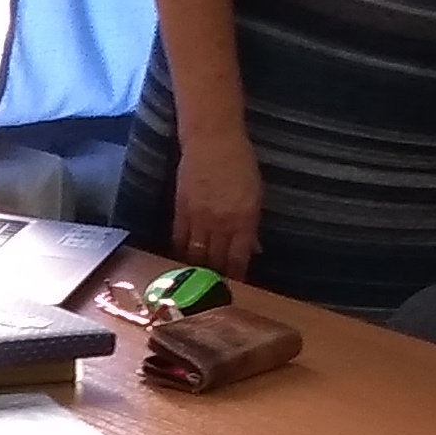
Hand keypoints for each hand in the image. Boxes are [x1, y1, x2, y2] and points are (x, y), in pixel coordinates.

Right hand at [170, 131, 263, 279]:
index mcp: (244, 220)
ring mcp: (198, 217)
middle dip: (215, 279)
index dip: (237, 277)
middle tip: (214, 294)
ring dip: (196, 271)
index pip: (239, 258)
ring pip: (195, 254)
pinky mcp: (180, 209)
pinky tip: (180, 264)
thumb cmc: (240, 162)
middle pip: (216, 260)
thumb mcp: (255, 194)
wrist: (212, 139)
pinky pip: (179, 238)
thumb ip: (251, 225)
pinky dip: (180, 253)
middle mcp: (221, 223)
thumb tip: (253, 249)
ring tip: (196, 286)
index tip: (236, 290)